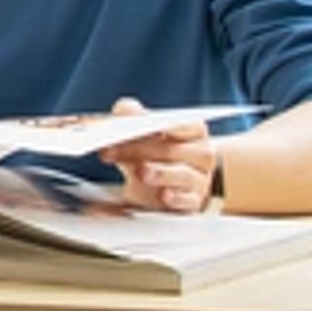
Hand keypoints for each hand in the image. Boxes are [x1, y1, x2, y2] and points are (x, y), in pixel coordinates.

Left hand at [98, 94, 217, 212]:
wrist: (159, 188)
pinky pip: (187, 200)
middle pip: (173, 149)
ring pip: (183, 174)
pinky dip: (176, 197)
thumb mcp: (140, 134)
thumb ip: (130, 117)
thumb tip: (123, 108)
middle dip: (140, 149)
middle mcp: (200, 154)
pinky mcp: (192, 202)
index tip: (135, 124)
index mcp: (193, 131)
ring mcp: (199, 179)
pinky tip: (164, 195)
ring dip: (161, 172)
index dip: (156, 124)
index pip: (181, 124)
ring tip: (142, 171)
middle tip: (111, 149)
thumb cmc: (154, 154)